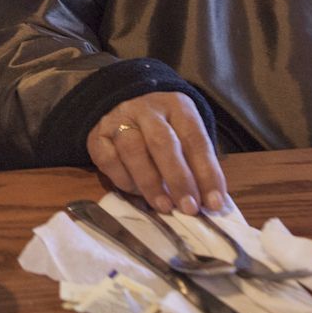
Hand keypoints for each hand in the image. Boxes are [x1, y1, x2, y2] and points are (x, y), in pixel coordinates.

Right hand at [86, 92, 226, 213]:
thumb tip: (209, 201)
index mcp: (177, 106)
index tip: (214, 202)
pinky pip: (109, 160)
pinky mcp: (97, 135)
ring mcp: (119, 119)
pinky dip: (124, 180)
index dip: (206, 172)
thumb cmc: (164, 130)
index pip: (195, 138)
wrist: (123, 105)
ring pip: (133, 150)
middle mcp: (147, 109)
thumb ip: (196, 164)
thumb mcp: (185, 136)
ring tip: (163, 206)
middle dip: (178, 178)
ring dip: (150, 183)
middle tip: (188, 208)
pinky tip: (136, 192)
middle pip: (163, 142)